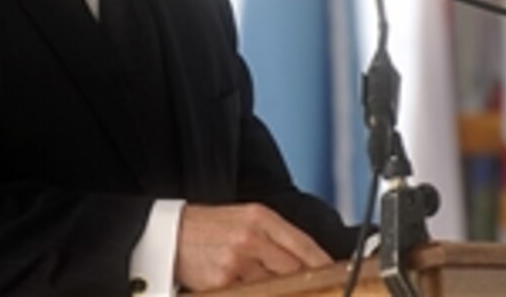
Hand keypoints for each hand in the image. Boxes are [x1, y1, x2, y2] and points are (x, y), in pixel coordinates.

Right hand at [173, 203, 332, 290]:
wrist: (168, 232)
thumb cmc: (209, 227)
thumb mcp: (244, 219)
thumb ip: (275, 238)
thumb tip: (307, 262)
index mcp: (260, 217)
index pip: (305, 245)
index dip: (324, 265)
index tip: (337, 276)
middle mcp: (251, 236)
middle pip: (295, 269)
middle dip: (308, 284)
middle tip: (316, 289)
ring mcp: (236, 260)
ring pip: (276, 287)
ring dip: (284, 292)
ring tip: (282, 289)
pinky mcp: (222, 281)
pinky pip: (252, 295)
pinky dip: (259, 294)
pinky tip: (256, 290)